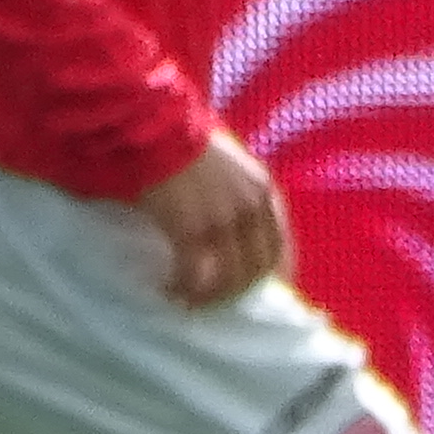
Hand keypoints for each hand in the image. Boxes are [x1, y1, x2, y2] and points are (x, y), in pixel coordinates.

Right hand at [133, 133, 288, 310]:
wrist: (156, 132)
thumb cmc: (183, 146)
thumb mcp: (228, 166)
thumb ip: (239, 193)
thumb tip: (232, 229)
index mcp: (261, 191)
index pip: (277, 247)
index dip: (265, 277)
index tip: (248, 294)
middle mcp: (249, 207)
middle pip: (255, 270)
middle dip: (233, 294)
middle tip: (209, 301)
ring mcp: (222, 220)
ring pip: (227, 279)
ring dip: (207, 297)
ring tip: (186, 299)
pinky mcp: (192, 229)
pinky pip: (195, 275)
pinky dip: (183, 288)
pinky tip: (168, 289)